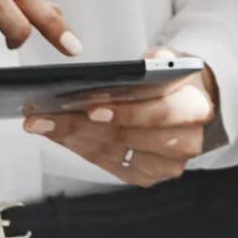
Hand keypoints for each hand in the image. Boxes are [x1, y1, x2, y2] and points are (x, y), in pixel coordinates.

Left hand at [29, 51, 216, 185]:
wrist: (184, 102)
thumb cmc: (169, 80)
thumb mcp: (167, 60)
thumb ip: (155, 61)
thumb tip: (127, 71)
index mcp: (197, 109)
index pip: (159, 114)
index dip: (125, 113)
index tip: (89, 107)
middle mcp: (186, 143)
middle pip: (127, 137)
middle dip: (81, 125)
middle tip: (43, 116)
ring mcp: (167, 165)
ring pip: (111, 153)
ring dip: (71, 137)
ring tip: (41, 123)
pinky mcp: (147, 176)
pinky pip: (107, 164)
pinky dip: (79, 148)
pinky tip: (58, 133)